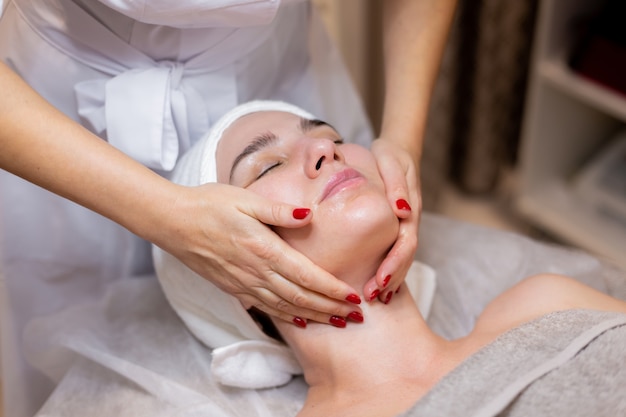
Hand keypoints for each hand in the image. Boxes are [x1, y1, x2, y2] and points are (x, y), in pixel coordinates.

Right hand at [157, 183, 362, 327]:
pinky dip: (287, 316)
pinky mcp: (233, 287)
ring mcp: (243, 283)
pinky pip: (265, 307)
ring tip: (338, 323)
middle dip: (331, 308)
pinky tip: (300, 320)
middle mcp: (255, 271)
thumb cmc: (210, 205)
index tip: (353, 297)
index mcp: (263, 248)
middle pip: (300, 297)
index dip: (331, 289)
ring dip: (314, 316)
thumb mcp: (245, 199)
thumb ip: (278, 210)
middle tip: (357, 317)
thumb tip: (309, 215)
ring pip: (285, 306)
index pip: (305, 275)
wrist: (173, 222)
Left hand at [365, 138, 420, 303]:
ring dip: (392, 279)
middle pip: (405, 256)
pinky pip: (398, 252)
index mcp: (409, 208)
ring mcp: (407, 225)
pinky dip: (392, 270)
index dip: (394, 263)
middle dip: (391, 278)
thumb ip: (397, 184)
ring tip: (377, 298)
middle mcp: (410, 220)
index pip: (405, 242)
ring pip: (404, 257)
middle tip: (373, 296)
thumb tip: (401, 210)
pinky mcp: (400, 226)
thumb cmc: (390, 155)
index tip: (380, 279)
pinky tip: (382, 286)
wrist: (399, 150)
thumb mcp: (391, 161)